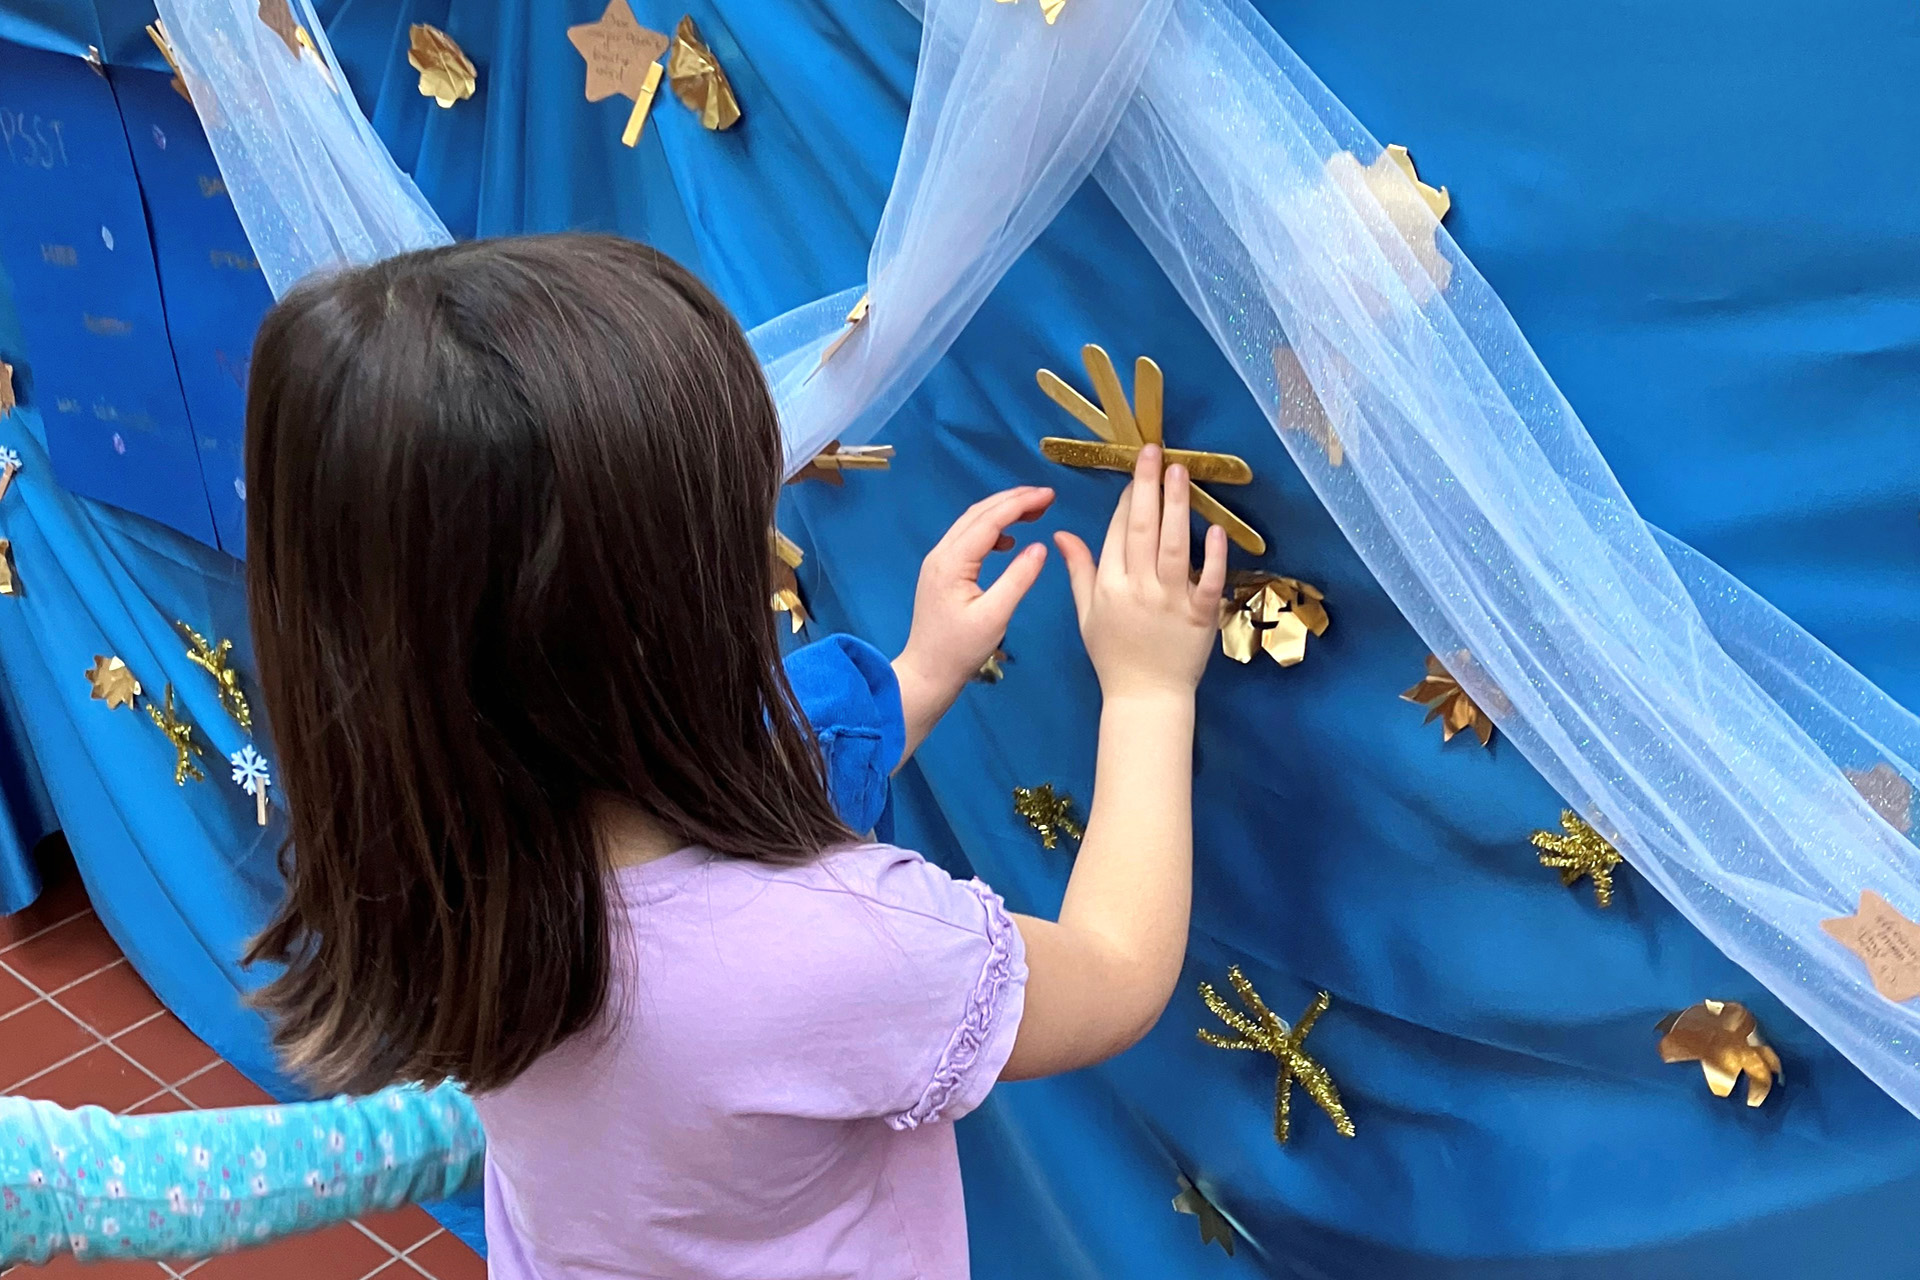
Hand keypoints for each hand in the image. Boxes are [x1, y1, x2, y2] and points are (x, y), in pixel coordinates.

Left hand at [893, 486, 1056, 763]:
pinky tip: (1009, 541)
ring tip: (1034, 512)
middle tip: (1046, 498)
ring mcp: (938, 562)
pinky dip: (991, 531)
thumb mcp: (995, 616)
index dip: (1020, 503)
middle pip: (978, 514)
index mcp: (952, 562)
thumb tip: (1041, 547)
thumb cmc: (960, 650)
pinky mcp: (941, 572)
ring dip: (1002, 513)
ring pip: (971, 523)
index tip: (1050, 495)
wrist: (927, 673)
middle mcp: (941, 554)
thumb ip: (1018, 579)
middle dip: (1013, 500)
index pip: (990, 520)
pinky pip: (967, 539)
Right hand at [1053, 447, 1226, 700]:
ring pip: (1174, 546)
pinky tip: (1214, 527)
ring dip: (1177, 506)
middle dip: (1148, 487)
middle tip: (1154, 451)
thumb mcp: (1086, 613)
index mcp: (1109, 586)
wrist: (1146, 698)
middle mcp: (1138, 588)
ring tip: (1179, 472)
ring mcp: (1171, 601)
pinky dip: (1213, 554)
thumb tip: (1061, 533)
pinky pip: (1209, 580)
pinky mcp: (1200, 615)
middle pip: (1143, 530)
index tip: (1137, 472)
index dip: (1128, 499)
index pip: (1117, 533)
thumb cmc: (1114, 655)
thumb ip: (1078, 570)